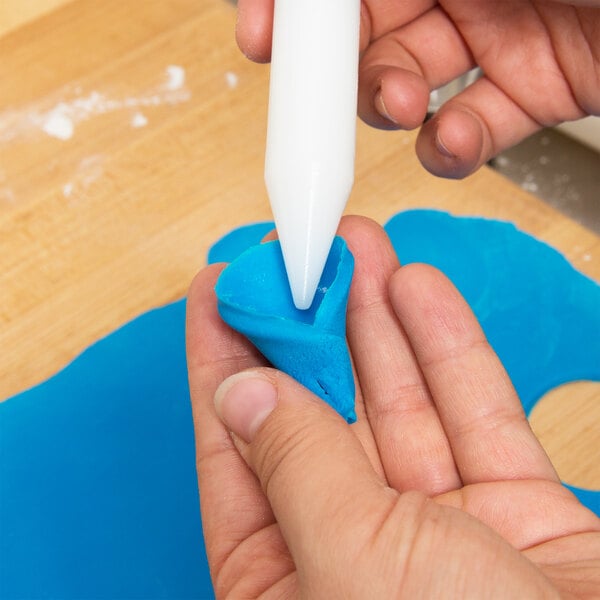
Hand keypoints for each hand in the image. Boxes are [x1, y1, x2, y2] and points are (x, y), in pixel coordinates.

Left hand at [186, 216, 599, 597]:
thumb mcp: (354, 568)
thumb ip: (298, 472)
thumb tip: (242, 394)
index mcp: (288, 583)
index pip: (236, 447)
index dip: (223, 361)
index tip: (218, 291)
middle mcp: (355, 549)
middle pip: (319, 410)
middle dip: (310, 324)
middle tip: (297, 255)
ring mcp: (436, 526)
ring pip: (396, 399)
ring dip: (375, 318)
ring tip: (356, 250)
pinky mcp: (511, 508)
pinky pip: (471, 412)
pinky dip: (445, 348)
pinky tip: (415, 291)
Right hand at [236, 0, 599, 177]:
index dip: (296, 9)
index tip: (261, 36)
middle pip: (366, 27)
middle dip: (338, 66)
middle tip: (328, 93)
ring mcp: (499, 34)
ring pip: (410, 82)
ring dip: (391, 107)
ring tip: (406, 108)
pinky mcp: (532, 90)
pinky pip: (471, 126)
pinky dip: (453, 148)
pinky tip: (460, 143)